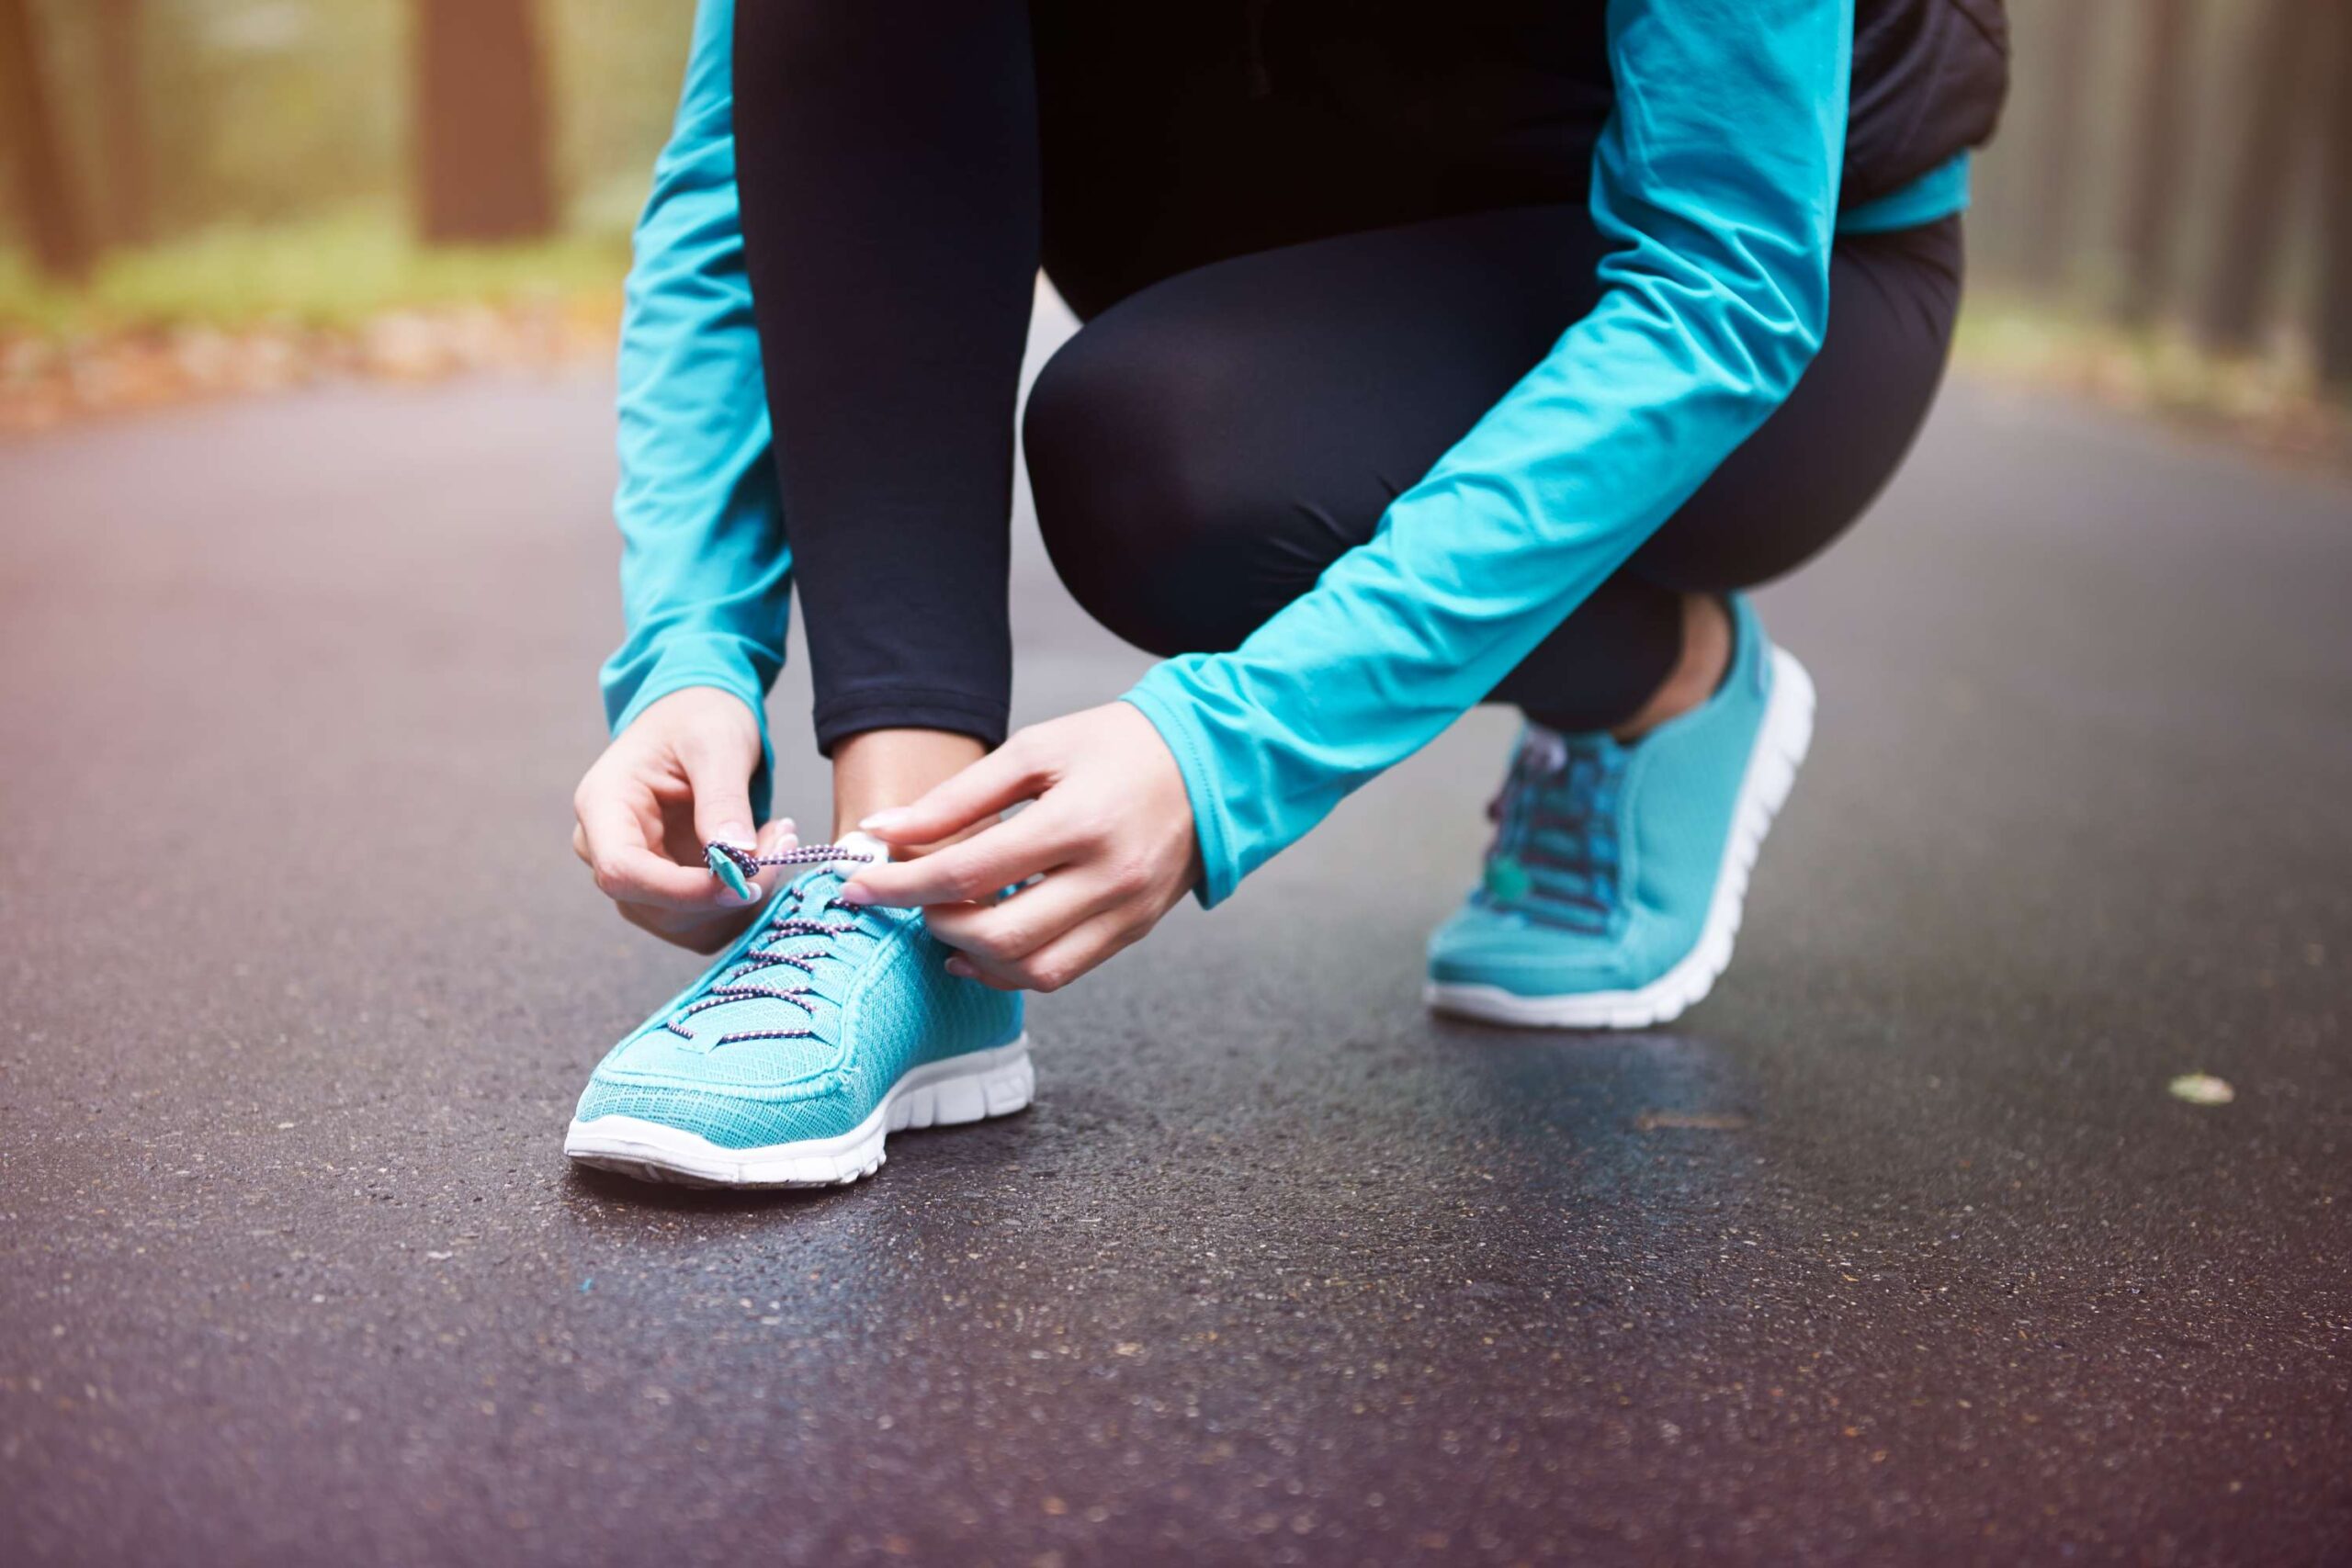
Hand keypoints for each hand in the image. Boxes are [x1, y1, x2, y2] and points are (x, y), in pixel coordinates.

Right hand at [571, 686, 791, 952]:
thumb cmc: (699, 718)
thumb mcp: (718, 744)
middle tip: (782, 843)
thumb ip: (723, 799)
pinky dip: (740, 902)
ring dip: (740, 898)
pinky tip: (763, 857)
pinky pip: (701, 921)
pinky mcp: (663, 888)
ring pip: (682, 922)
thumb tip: (736, 858)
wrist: (696, 718)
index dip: (682, 890)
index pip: (623, 871)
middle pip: (654, 905)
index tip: (745, 880)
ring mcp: (634, 872)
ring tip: (777, 840)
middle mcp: (605, 846)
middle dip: (725, 891)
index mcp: (603, 804)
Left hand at [842, 703, 1199, 991]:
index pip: (968, 872)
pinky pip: (1062, 973)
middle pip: (998, 933)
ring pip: (1032, 970)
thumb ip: (957, 797)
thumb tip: (883, 831)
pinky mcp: (1133, 932)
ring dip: (972, 954)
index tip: (856, 884)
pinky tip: (979, 946)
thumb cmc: (1118, 747)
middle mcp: (1108, 877)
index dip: (901, 884)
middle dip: (934, 921)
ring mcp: (1126, 912)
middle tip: (905, 895)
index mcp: (1078, 822)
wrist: (1213, 764)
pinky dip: (1010, 969)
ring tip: (942, 920)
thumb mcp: (1036, 751)